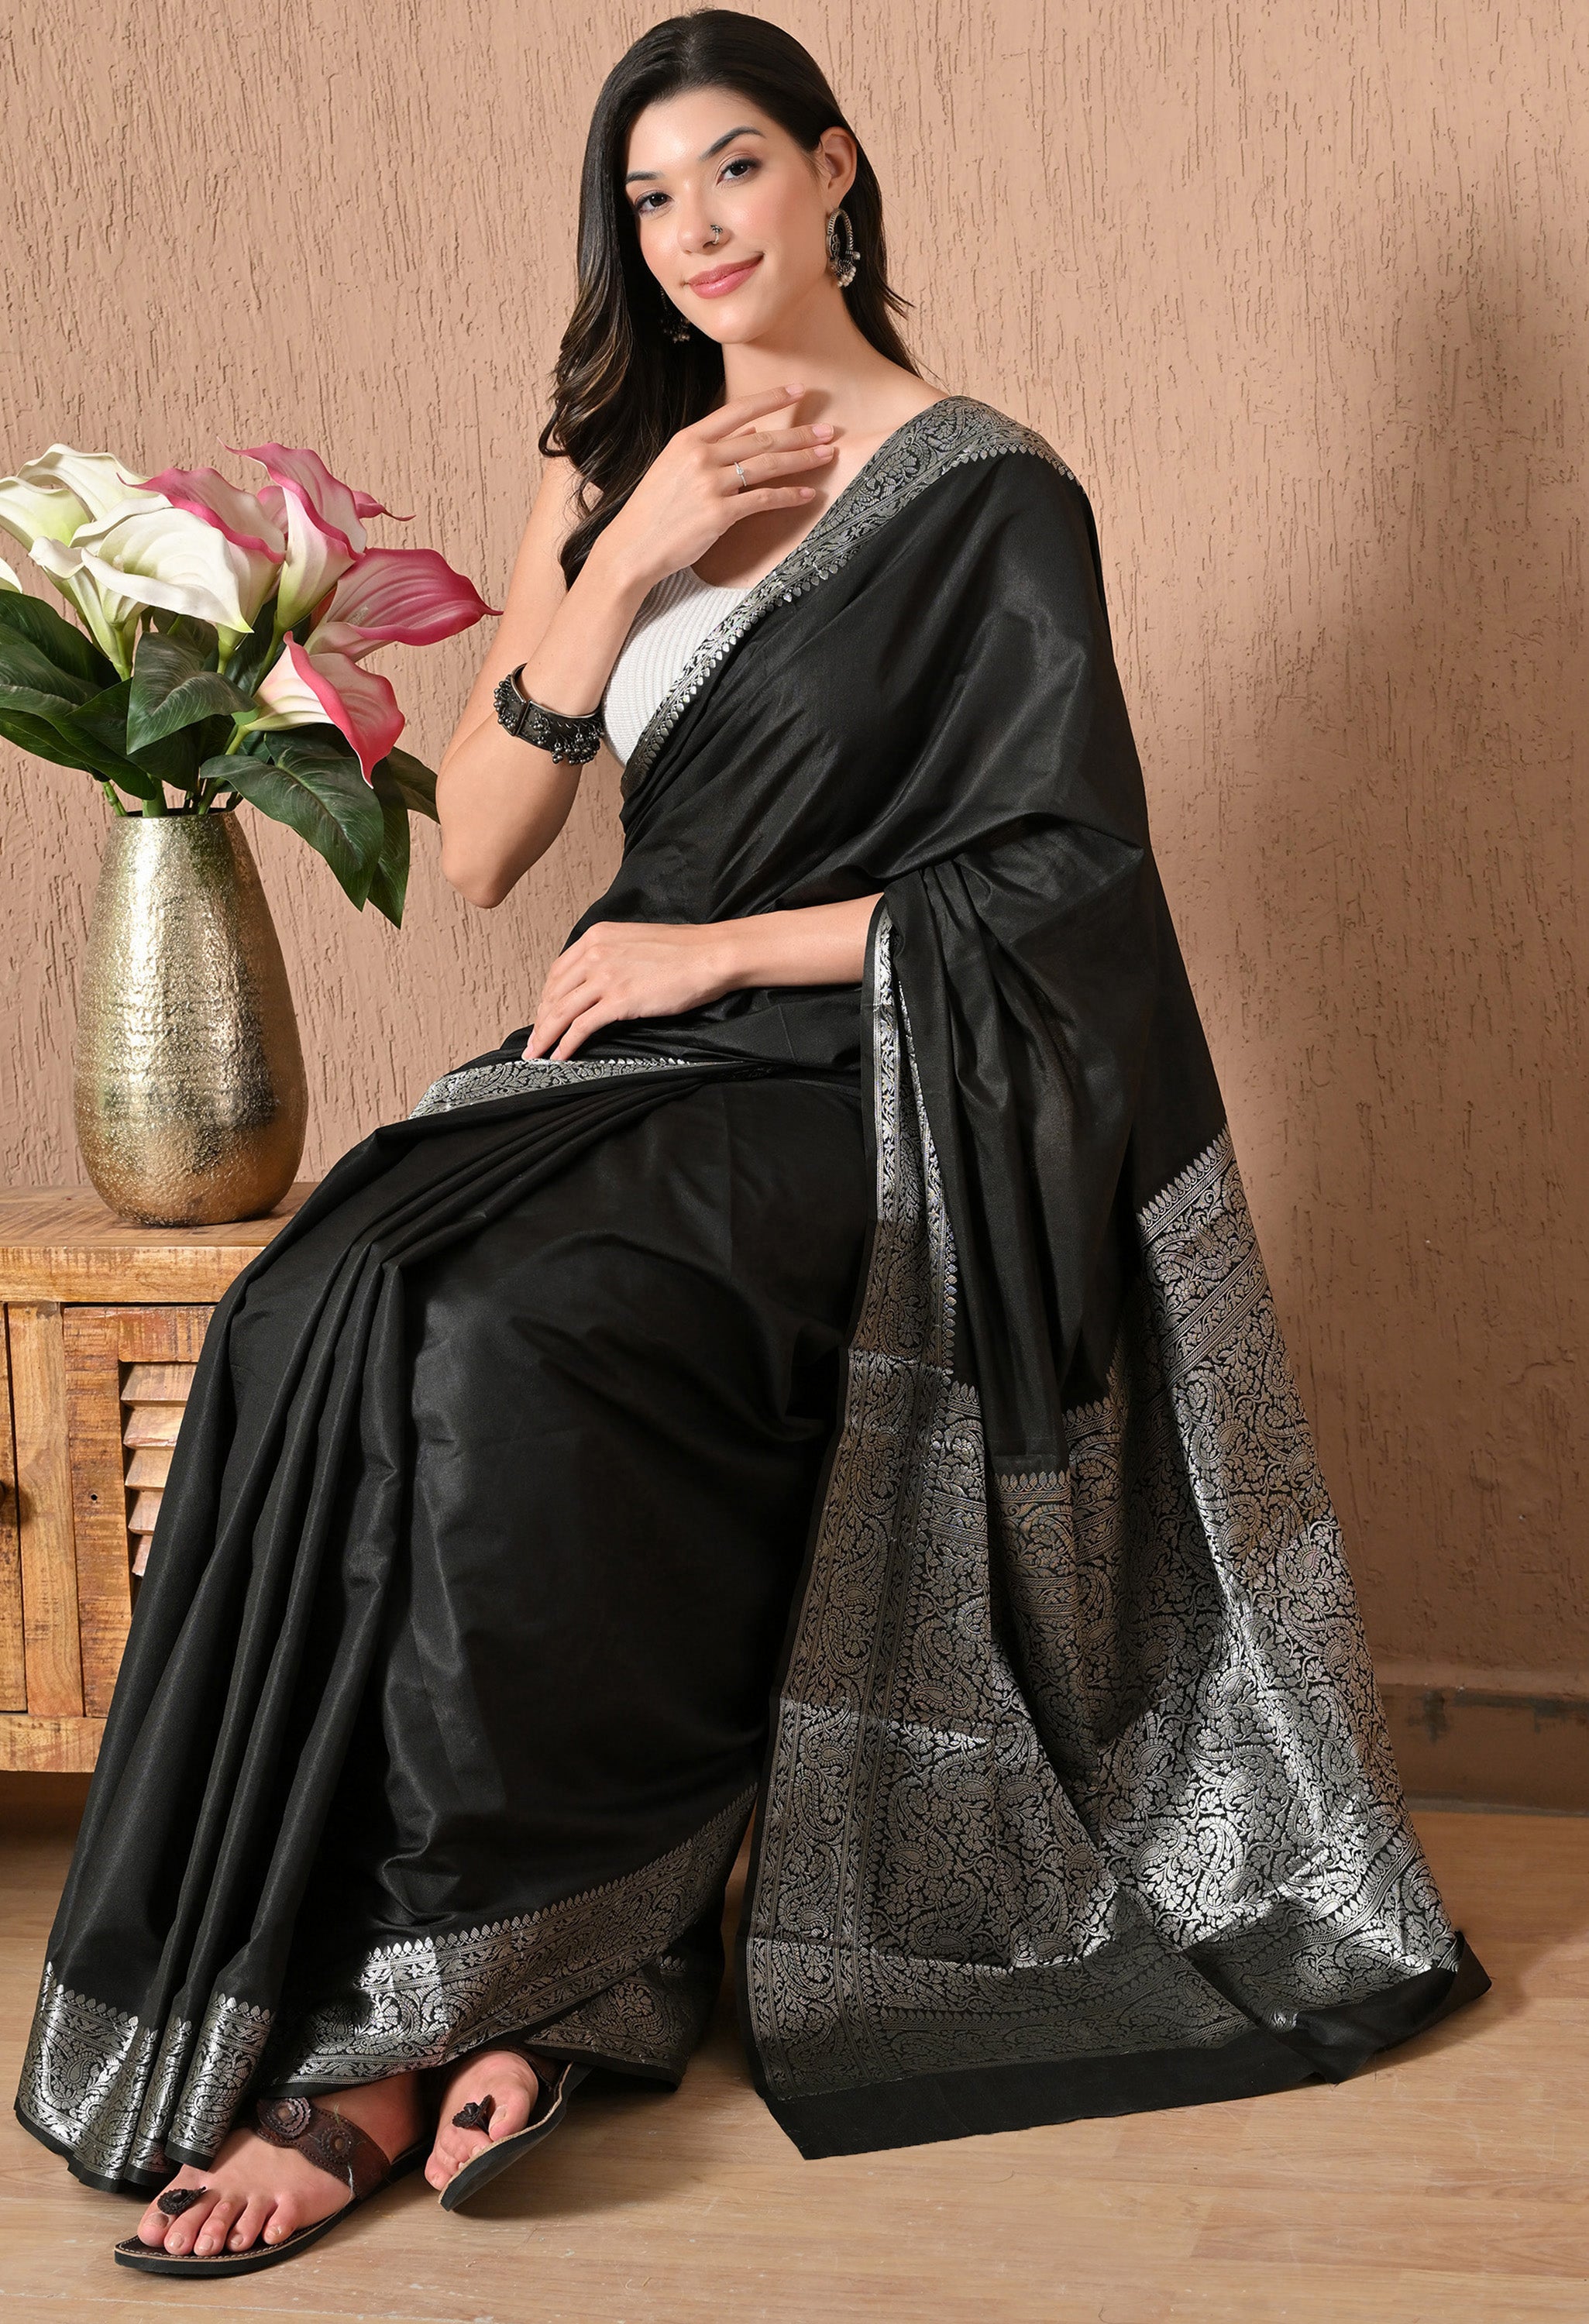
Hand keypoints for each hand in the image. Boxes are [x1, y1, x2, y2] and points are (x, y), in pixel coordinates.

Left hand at [526, 920, 739, 1058]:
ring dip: (546, 1035)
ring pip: (562, 1010)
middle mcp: (596, 953)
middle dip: (541, 1020)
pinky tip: (560, 1055)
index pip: (559, 970)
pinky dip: (566, 1043)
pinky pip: (582, 1025)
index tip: (543, 1014)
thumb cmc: (683, 951)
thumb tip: (600, 980)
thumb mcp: (635, 942)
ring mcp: (606, 976)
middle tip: (533, 1041)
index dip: (547, 996)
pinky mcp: (620, 1000)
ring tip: (537, 1054)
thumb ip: (612, 956)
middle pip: (555, 992)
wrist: (710, 955)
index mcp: (598, 937)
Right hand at [592, 386, 835, 591]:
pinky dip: (788, 496)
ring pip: (767, 465)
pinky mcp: (719, 514)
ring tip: (827, 455)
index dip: (772, 398)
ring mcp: (710, 485)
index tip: (798, 390)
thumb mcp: (674, 467)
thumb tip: (750, 432)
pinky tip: (807, 494)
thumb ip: (709, 448)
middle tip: (829, 430)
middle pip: (762, 439)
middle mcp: (701, 457)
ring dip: (802, 459)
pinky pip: (763, 500)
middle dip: (800, 433)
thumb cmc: (654, 510)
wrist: (633, 547)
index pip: (738, 409)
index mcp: (688, 439)